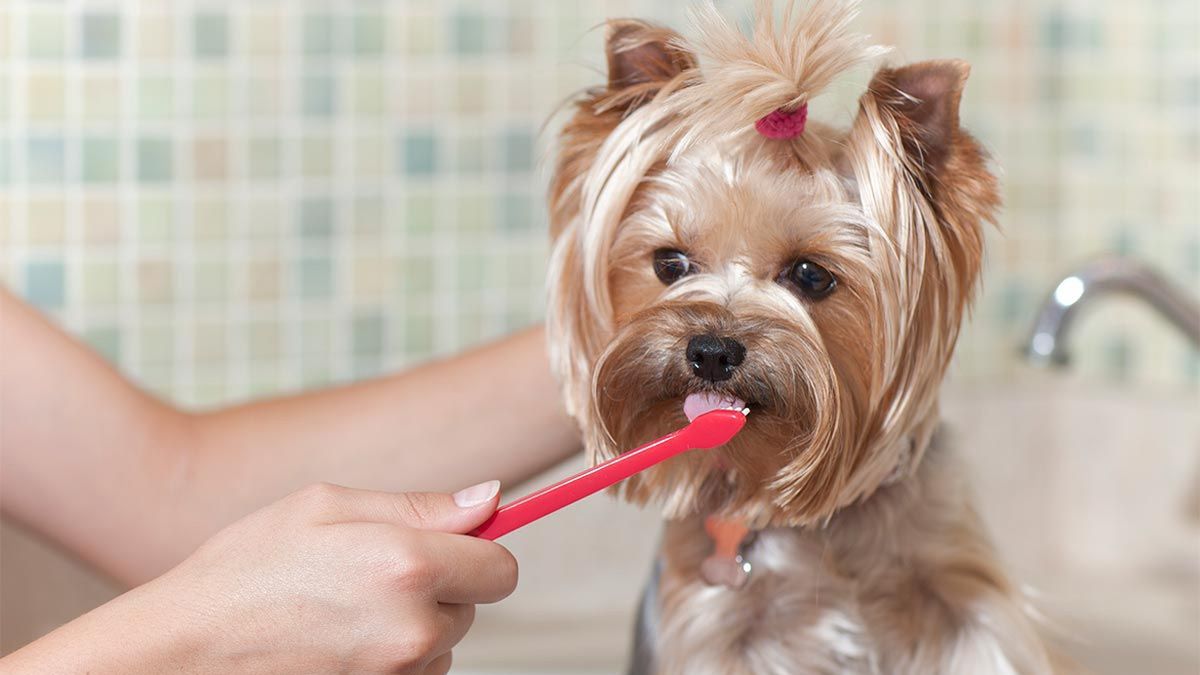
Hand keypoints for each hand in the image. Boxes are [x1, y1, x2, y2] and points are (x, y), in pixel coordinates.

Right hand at [5, 480, 515, 673]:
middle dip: (440, 588)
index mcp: (407, 565)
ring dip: (414, 628)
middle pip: (474, 608)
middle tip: (373, 574)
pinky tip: (342, 644)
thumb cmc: (245, 568)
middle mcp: (411, 629)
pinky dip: (393, 662)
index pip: (501, 569)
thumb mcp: (326, 506)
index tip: (458, 546)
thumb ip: (420, 506)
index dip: (481, 553)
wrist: (181, 650)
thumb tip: (490, 499)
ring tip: (346, 611)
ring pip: (443, 645)